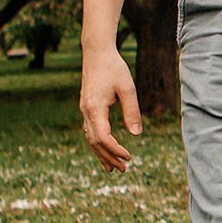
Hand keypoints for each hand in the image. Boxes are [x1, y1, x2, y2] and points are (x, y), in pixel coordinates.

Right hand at [78, 0, 140, 171]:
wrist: (97, 53)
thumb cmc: (114, 68)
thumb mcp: (127, 88)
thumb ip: (132, 111)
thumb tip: (136, 134)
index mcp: (94, 108)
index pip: (103, 137)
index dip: (115, 150)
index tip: (129, 156)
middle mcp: (86, 111)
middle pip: (95, 142)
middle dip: (109, 157)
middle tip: (124, 169)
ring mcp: (84, 110)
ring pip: (90, 138)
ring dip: (102, 154)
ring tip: (113, 169)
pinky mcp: (86, 108)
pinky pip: (90, 131)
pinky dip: (97, 144)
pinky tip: (105, 151)